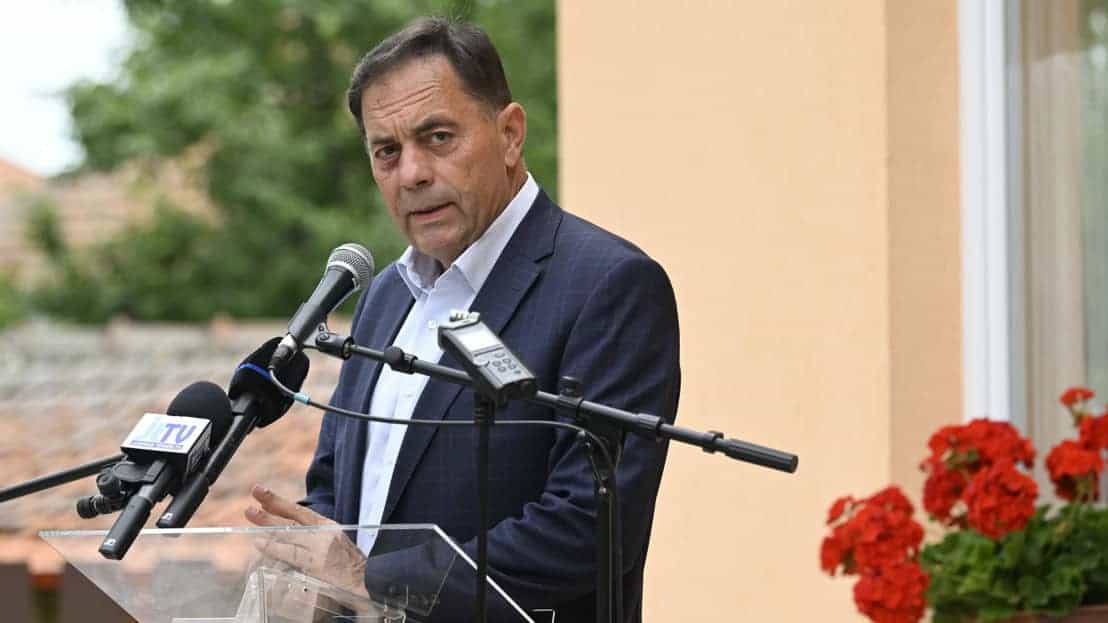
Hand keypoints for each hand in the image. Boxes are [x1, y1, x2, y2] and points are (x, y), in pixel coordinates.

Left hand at [244, 483, 369, 599]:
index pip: (301, 511)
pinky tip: (260, 542)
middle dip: (270, 505)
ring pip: (289, 532)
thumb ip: (316, 538)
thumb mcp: (337, 545)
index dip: (280, 502)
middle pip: (292, 517)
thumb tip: (291, 535)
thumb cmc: (352, 567)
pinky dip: (274, 547)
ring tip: (250, 513)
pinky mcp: (315, 562)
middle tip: (254, 493)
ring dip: (267, 523)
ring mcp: (319, 547)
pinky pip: (290, 553)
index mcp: (329, 526)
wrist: (369, 580)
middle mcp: (324, 533)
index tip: (263, 493)